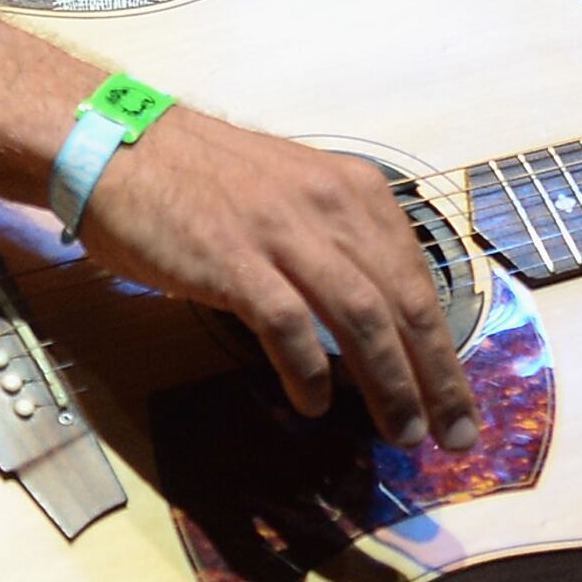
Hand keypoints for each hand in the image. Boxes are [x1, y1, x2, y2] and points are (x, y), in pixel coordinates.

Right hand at [67, 105, 479, 450]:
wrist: (121, 146)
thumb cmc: (205, 181)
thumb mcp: (294, 197)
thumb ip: (338, 247)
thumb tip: (376, 323)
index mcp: (354, 192)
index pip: (419, 279)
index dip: (446, 346)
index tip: (460, 400)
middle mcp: (330, 206)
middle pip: (404, 303)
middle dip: (437, 377)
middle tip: (455, 436)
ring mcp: (283, 231)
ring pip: (362, 316)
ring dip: (390, 383)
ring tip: (402, 432)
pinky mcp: (234, 259)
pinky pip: (289, 324)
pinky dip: (310, 371)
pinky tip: (315, 405)